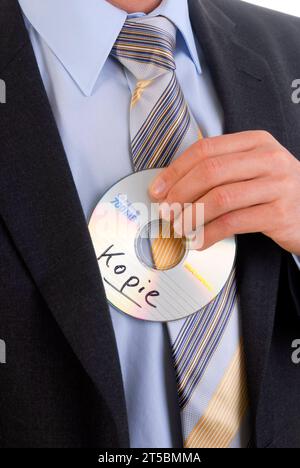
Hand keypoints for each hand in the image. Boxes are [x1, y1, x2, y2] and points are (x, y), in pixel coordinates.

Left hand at [149, 131, 299, 253]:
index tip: (158, 189)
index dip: (176, 170)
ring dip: (192, 216)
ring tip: (179, 228)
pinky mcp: (279, 213)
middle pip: (210, 171)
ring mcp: (276, 185)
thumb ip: (219, 171)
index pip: (206, 149)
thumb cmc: (275, 191)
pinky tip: (200, 241)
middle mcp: (268, 159)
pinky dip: (210, 234)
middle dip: (180, 193)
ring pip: (220, 198)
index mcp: (256, 142)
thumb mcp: (252, 170)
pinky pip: (233, 223)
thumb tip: (172, 186)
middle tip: (165, 211)